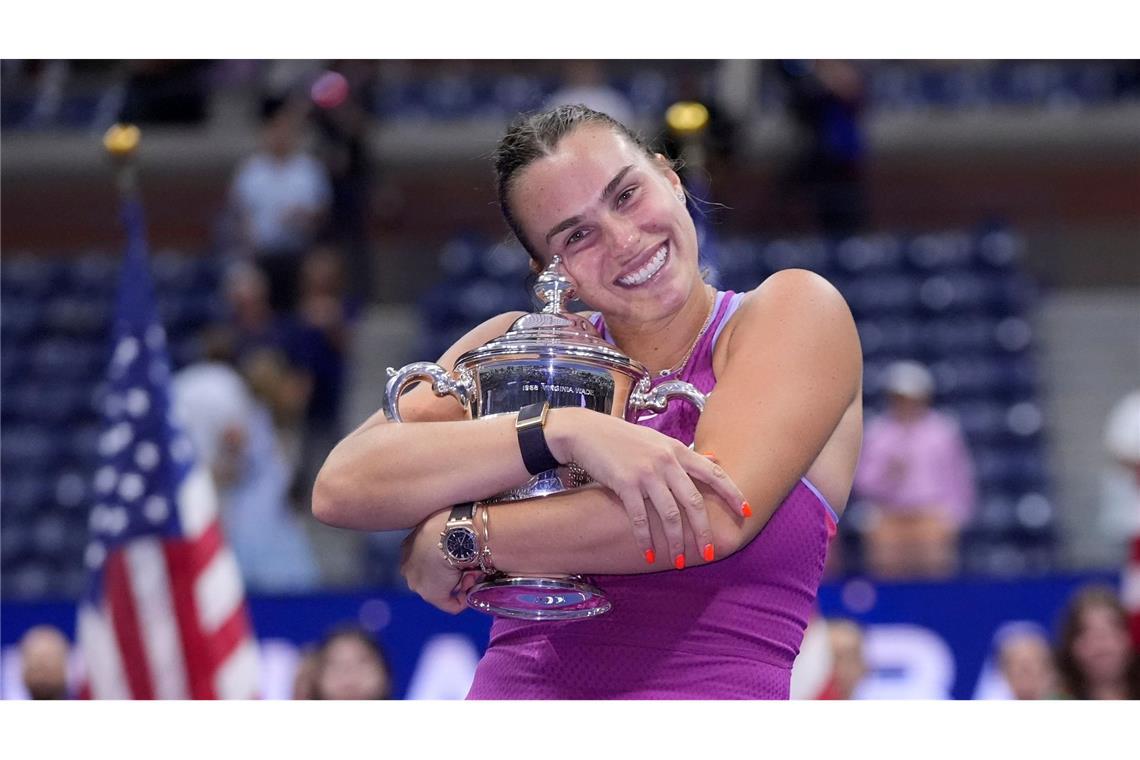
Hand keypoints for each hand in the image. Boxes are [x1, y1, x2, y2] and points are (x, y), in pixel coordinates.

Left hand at [400, 510, 476, 613]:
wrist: (452, 533)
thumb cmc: (450, 521)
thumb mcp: (441, 522)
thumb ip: (442, 534)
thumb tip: (457, 540)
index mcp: (408, 547)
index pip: (425, 560)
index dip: (443, 560)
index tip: (459, 555)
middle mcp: (408, 566)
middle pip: (433, 575)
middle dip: (451, 574)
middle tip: (468, 564)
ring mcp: (418, 582)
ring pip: (442, 588)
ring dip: (460, 582)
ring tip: (472, 570)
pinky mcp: (432, 595)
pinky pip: (451, 604)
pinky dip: (463, 600)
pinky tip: (472, 588)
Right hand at [546, 408, 747, 567]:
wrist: (587, 431)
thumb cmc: (622, 438)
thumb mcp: (658, 441)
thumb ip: (684, 454)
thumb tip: (714, 460)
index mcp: (677, 450)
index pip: (714, 473)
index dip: (732, 494)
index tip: (746, 513)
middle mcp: (666, 461)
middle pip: (694, 502)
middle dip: (703, 531)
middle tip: (708, 552)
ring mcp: (646, 473)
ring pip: (669, 515)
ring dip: (676, 542)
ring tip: (679, 561)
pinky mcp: (625, 484)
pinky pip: (640, 519)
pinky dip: (646, 539)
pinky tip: (649, 554)